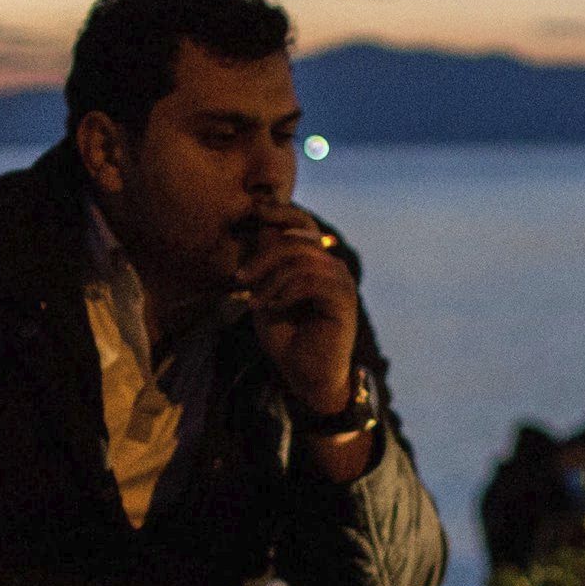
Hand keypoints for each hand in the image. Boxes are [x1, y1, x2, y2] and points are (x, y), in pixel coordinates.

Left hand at [237, 211, 362, 423]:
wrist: (306, 376)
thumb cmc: (287, 338)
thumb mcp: (267, 294)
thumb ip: (266, 265)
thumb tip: (260, 228)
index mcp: (316, 262)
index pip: (303, 225)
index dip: (281, 212)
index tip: (255, 209)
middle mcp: (333, 267)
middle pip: (297, 241)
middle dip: (263, 256)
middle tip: (240, 278)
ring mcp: (341, 282)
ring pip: (302, 260)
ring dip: (271, 280)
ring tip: (255, 302)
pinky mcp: (343, 301)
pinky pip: (310, 282)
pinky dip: (285, 293)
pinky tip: (272, 308)